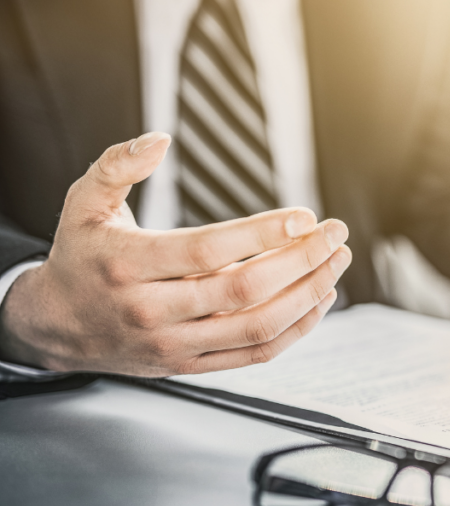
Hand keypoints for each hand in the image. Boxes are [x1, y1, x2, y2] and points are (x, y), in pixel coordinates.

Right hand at [0, 133, 350, 376]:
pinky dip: (296, 329)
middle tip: (335, 234)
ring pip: (256, 326)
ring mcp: (173, 343)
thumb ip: (118, 165)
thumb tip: (160, 140)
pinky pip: (255, 354)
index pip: (209, 250)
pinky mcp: (189, 365)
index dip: (263, 233)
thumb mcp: (83, 202)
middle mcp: (151, 309)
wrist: (56, 325)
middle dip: (301, 260)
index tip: (304, 216)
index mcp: (127, 264)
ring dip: (308, 294)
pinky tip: (318, 299)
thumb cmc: (83, 255)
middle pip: (243, 289)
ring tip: (336, 263)